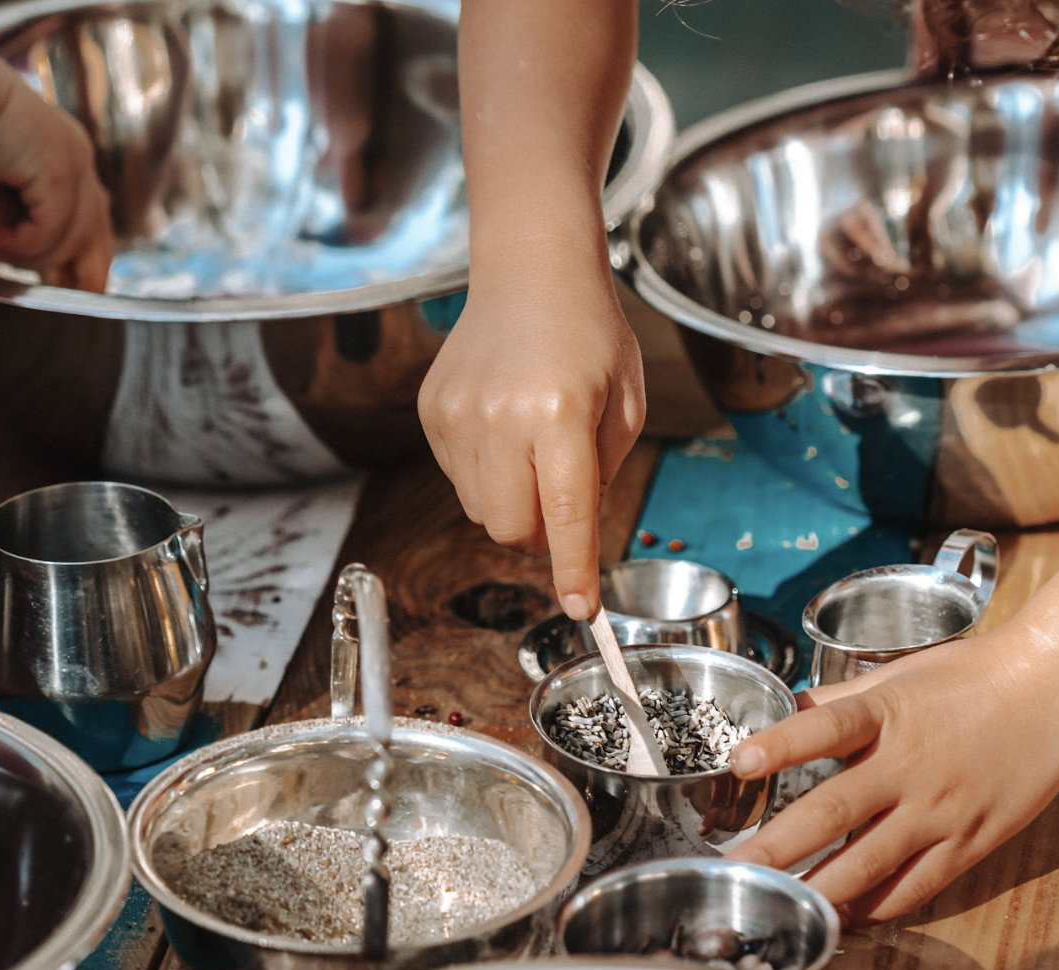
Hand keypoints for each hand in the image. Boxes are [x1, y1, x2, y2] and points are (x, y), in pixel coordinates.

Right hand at [0, 75, 112, 291]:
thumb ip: (17, 220)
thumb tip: (25, 256)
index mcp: (66, 160)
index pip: (91, 220)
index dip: (84, 260)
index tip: (66, 286)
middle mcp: (79, 160)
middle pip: (98, 236)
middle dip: (85, 276)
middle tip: (57, 293)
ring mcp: (75, 164)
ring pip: (68, 238)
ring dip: (29, 255)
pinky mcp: (59, 170)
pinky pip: (50, 229)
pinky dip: (23, 244)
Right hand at [418, 260, 644, 617]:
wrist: (531, 269)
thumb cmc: (590, 332)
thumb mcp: (624, 403)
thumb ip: (602, 474)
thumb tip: (573, 532)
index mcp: (559, 414)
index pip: (566, 517)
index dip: (574, 572)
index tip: (581, 609)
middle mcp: (501, 418)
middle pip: (512, 530)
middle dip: (540, 534)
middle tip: (563, 500)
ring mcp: (458, 415)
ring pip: (482, 511)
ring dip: (513, 503)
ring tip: (534, 450)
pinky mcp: (433, 411)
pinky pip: (459, 478)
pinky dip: (487, 474)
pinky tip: (506, 429)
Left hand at [726, 623, 1058, 922]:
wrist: (1056, 688)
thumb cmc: (975, 675)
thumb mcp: (901, 676)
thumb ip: (842, 700)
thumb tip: (786, 712)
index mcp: (891, 715)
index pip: (826, 727)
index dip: (781, 744)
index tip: (738, 762)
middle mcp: (911, 765)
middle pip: (832, 813)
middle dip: (775, 848)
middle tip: (728, 872)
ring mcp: (941, 810)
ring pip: (868, 865)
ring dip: (816, 891)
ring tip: (773, 907)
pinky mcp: (971, 842)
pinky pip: (915, 887)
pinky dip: (875, 907)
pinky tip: (843, 916)